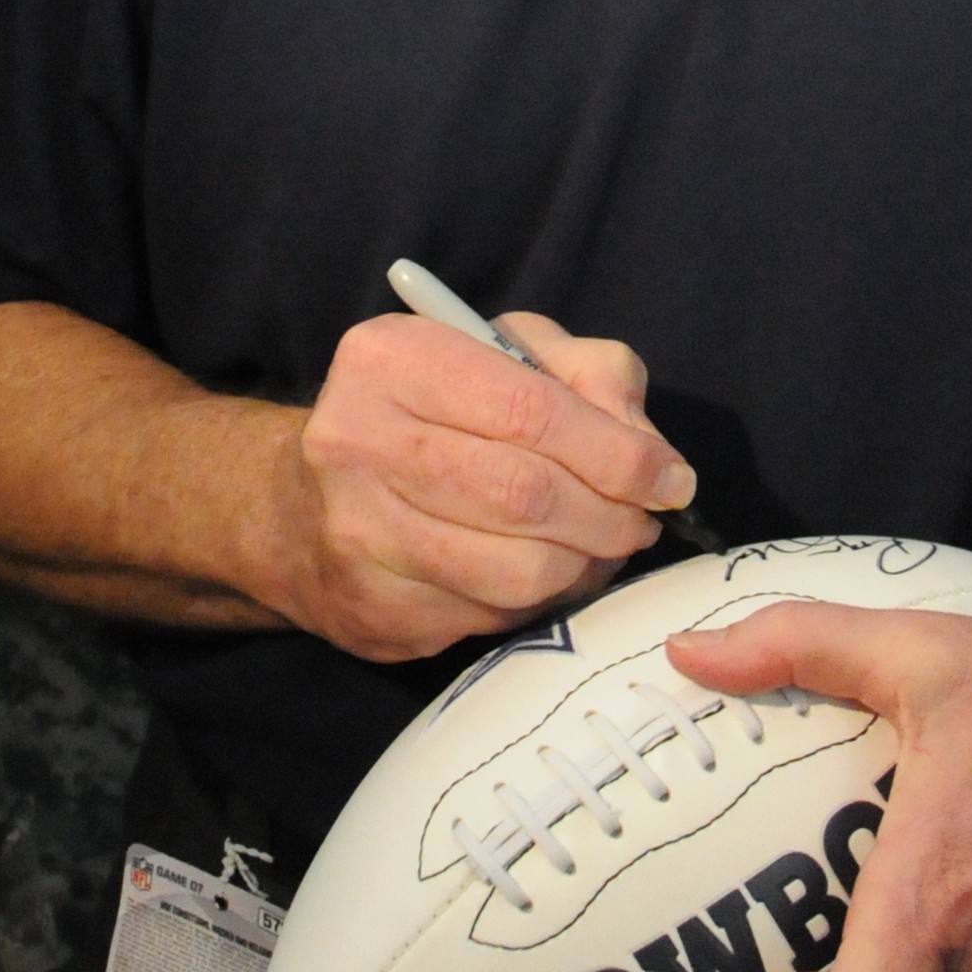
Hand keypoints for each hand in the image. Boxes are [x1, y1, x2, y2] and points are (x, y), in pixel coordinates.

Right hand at [256, 310, 698, 662]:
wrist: (300, 508)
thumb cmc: (428, 415)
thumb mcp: (506, 355)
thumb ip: (590, 373)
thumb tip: (648, 447)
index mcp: (391, 358)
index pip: (530, 410)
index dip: (619, 454)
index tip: (670, 480)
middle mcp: (356, 440)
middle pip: (526, 494)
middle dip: (610, 516)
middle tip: (640, 522)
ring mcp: (357, 533)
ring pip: (517, 569)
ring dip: (585, 566)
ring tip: (601, 547)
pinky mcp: (372, 609)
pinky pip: (492, 617)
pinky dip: (541, 602)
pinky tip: (545, 575)